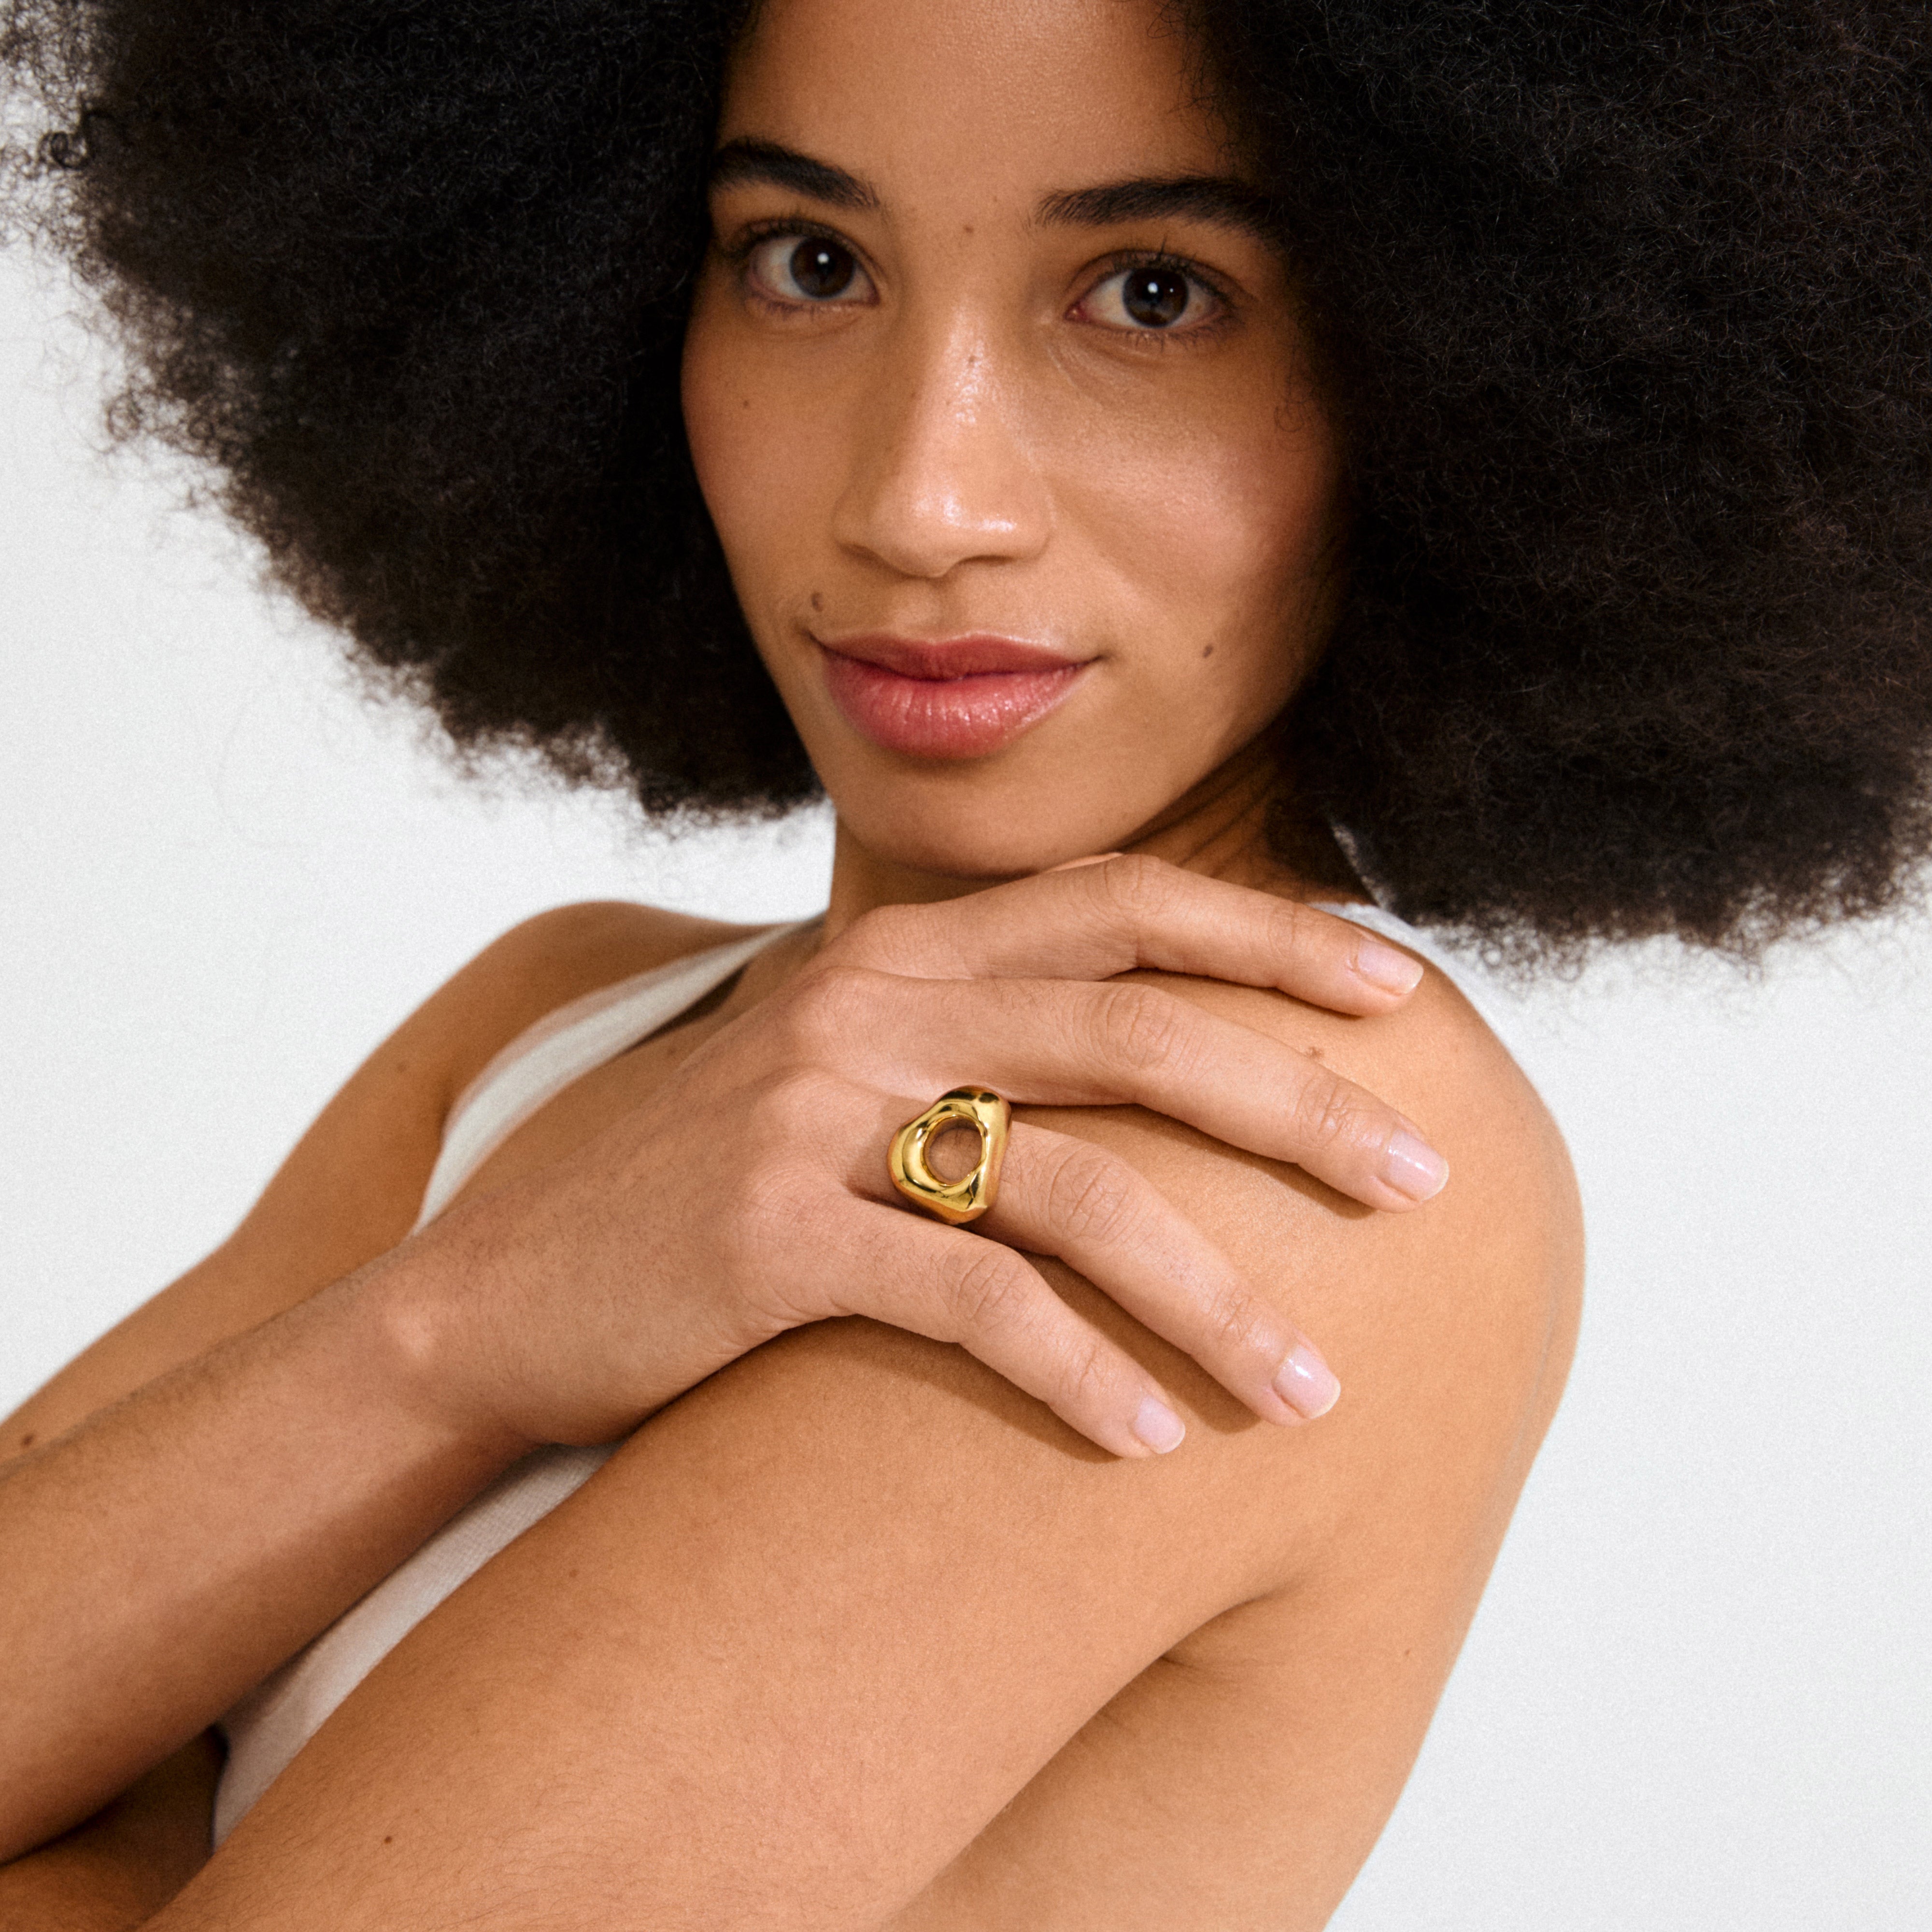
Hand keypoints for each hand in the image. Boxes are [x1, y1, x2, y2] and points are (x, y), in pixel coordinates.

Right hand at [387, 857, 1443, 1459]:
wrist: (495, 1292)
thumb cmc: (699, 1195)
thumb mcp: (833, 1073)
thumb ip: (964, 1038)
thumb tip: (1139, 1056)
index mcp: (897, 953)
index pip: (1123, 904)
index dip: (1271, 935)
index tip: (1398, 990)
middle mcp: (867, 1007)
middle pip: (1138, 1032)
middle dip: (1302, 1105)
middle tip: (1427, 1181)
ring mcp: (811, 1115)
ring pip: (1075, 1187)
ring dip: (1217, 1295)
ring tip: (1319, 1387)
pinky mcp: (767, 1236)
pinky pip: (965, 1299)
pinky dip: (1072, 1370)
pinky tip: (1150, 1445)